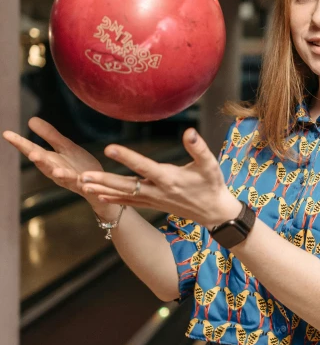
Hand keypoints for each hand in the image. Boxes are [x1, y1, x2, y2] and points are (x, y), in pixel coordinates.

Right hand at [2, 117, 110, 213]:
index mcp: (50, 161)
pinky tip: (84, 181)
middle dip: (39, 160)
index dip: (20, 143)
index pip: (32, 150)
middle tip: (31, 153)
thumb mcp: (65, 147)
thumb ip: (50, 135)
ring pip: (64, 178)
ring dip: (60, 174)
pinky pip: (85, 187)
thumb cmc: (80, 165)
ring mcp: (72, 181)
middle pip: (46, 166)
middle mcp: (57, 172)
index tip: (7, 134)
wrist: (101, 184)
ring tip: (57, 171)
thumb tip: (30, 120)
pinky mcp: (87, 187)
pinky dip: (84, 185)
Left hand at [78, 128, 241, 227]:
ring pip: (123, 194)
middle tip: (83, 176)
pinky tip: (97, 195)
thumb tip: (189, 132)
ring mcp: (153, 200)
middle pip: (126, 185)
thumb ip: (199, 148)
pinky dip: (112, 198)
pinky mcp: (152, 203)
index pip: (144, 166)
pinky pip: (129, 201)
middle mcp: (157, 191)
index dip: (127, 157)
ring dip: (102, 189)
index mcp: (169, 179)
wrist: (214, 212)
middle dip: (104, 180)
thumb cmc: (212, 185)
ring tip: (81, 184)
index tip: (109, 148)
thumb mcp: (210, 166)